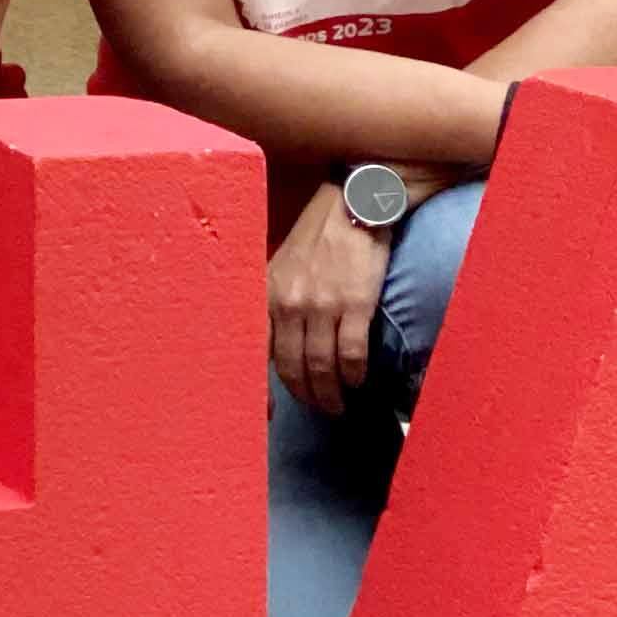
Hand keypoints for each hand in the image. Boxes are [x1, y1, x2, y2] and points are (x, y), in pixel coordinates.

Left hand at [269, 183, 390, 415]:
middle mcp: (289, 302)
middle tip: (320, 409)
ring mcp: (321, 304)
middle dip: (306, 395)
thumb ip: (277, 303)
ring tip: (339, 404)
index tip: (270, 412)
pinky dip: (355, 374)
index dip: (265, 386)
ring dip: (331, 392)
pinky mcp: (355, 304)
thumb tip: (278, 345)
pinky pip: (352, 353)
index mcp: (268, 294)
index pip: (259, 352)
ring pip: (322, 366)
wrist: (356, 205)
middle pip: (293, 367)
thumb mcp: (283, 266)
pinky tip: (358, 381)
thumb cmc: (320, 236)